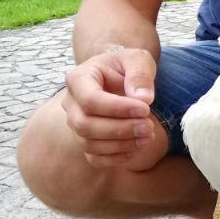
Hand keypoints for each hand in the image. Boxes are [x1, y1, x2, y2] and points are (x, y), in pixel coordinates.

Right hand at [61, 47, 160, 170]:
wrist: (119, 75)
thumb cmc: (127, 65)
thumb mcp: (138, 59)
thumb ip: (140, 74)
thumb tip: (143, 99)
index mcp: (78, 78)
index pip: (90, 100)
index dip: (117, 109)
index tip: (145, 109)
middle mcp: (71, 103)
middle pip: (85, 125)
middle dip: (120, 129)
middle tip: (149, 126)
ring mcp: (76, 124)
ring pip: (89, 144)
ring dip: (121, 144)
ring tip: (148, 136)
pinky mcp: (86, 140)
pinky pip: (95, 158)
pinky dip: (116, 158)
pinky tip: (137, 147)